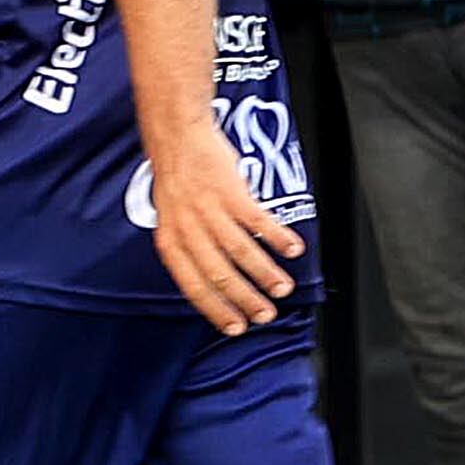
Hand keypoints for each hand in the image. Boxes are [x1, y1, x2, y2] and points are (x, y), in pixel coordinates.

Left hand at [147, 126, 303, 336]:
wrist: (178, 137)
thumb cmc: (177, 181)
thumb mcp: (171, 221)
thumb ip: (188, 250)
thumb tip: (211, 284)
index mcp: (171, 242)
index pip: (194, 286)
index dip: (217, 310)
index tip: (236, 327)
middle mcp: (189, 229)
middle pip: (220, 274)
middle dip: (246, 300)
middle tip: (266, 315)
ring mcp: (210, 210)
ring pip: (241, 252)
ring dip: (266, 274)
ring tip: (283, 289)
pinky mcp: (231, 192)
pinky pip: (258, 221)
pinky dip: (278, 237)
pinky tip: (294, 249)